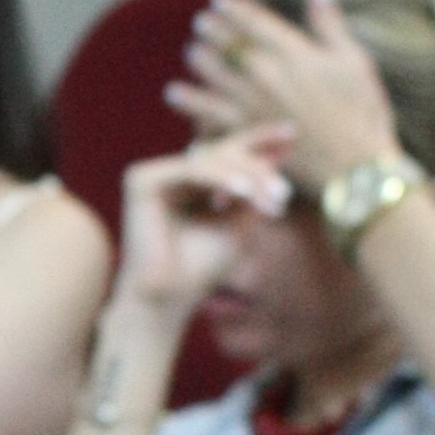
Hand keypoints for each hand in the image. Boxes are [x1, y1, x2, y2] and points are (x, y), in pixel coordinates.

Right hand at [112, 123, 294, 320]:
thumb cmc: (200, 269)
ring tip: (273, 198)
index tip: (293, 134)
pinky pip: (190, 170)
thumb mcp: (239, 223)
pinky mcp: (141, 180)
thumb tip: (278, 152)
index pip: (228, 153)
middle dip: (258, 167)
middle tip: (284, 191)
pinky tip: (242, 192)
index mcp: (190, 183)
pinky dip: (219, 178)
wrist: (167, 299)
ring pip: (210, 160)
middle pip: (222, 152)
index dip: (259, 140)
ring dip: (246, 177)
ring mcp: (154, 175)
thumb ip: (254, 190)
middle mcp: (170, 174)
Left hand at [171, 0, 402, 190]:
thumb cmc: (362, 111)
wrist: (355, 168)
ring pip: (215, 75)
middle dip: (213, 31)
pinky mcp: (245, 133)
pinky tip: (175, 93)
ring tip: (191, 53)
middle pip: (230, 46)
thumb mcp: (353, 59)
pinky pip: (208, 113)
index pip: (255, 22)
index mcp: (294, 53)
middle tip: (200, 23)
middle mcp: (268, 75)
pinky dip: (190, 101)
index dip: (235, 8)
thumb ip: (328, 21)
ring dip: (201, 61)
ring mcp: (253, 105)